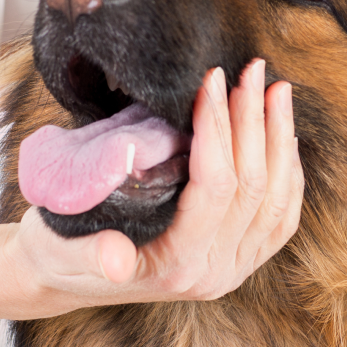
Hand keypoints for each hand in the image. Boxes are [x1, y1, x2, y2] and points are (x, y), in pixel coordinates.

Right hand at [8, 59, 303, 313]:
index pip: (214, 187)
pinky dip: (287, 171)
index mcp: (175, 266)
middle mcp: (213, 273)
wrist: (64, 276)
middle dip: (254, 121)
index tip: (211, 79)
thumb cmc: (59, 249)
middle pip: (253, 188)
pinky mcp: (242, 260)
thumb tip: (114, 260)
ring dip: (280, 139)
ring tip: (276, 90)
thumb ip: (89, 255)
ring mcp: (233, 268)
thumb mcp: (59, 250)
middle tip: (250, 70)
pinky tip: (282, 133)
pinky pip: (281, 216)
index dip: (218, 128)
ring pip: (277, 199)